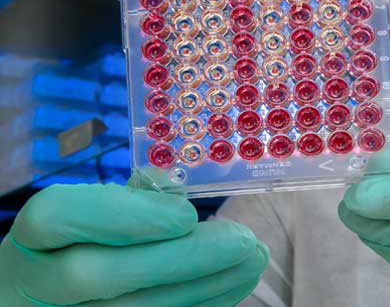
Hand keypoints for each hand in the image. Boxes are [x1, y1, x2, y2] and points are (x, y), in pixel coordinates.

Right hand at [0, 181, 268, 305]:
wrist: (42, 295)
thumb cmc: (74, 241)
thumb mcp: (90, 209)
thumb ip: (131, 196)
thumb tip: (178, 195)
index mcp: (34, 235)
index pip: (57, 217)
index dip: (126, 215)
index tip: (187, 213)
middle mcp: (37, 282)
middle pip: (101, 275)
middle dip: (183, 258)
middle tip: (243, 241)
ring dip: (205, 287)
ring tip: (252, 260)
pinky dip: (200, 304)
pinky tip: (234, 285)